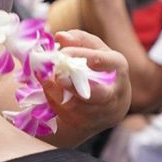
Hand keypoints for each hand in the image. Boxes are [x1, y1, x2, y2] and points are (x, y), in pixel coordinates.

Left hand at [41, 29, 130, 144]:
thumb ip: (78, 39)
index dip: (94, 59)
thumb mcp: (92, 50)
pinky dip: (53, 102)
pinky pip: (66, 115)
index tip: (68, 53)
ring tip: (42, 79)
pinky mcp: (87, 125)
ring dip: (57, 93)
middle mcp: (115, 94)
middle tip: (57, 76)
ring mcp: (102, 112)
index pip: (112, 63)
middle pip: (99, 94)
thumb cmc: (97, 70)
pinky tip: (46, 91)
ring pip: (77, 106)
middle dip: (76, 86)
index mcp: (119, 69)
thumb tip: (61, 36)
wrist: (105, 106)